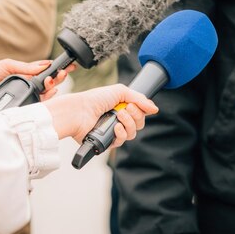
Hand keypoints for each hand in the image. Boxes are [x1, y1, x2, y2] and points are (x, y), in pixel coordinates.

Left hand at [0, 59, 74, 99]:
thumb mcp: (7, 65)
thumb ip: (26, 67)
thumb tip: (44, 64)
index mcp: (26, 76)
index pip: (45, 73)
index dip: (57, 70)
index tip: (69, 66)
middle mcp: (28, 88)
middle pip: (49, 84)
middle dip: (59, 78)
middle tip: (63, 73)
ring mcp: (26, 99)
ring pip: (46, 95)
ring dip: (53, 87)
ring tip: (53, 81)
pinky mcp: (23, 108)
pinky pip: (38, 105)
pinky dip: (46, 100)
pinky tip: (50, 92)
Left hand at [43, 84, 158, 146]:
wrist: (79, 111)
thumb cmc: (95, 99)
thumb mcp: (121, 91)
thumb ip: (140, 99)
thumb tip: (155, 109)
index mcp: (122, 107)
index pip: (141, 113)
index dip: (142, 110)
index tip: (135, 104)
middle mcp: (119, 120)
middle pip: (139, 124)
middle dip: (136, 116)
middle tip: (126, 109)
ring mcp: (113, 131)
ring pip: (132, 133)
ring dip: (129, 123)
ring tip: (118, 116)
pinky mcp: (107, 142)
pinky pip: (121, 141)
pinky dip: (121, 133)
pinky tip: (115, 127)